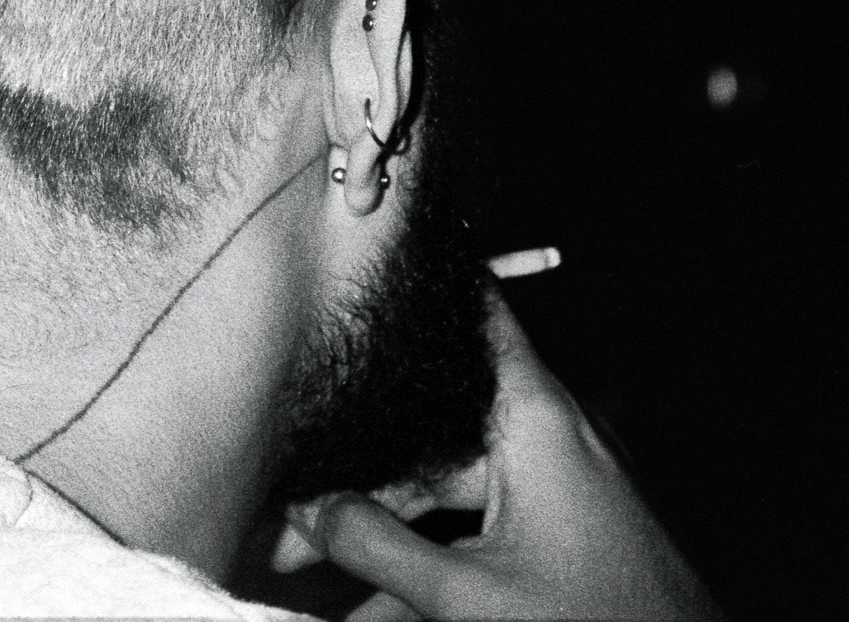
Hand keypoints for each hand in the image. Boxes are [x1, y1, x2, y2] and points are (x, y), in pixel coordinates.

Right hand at [280, 295, 722, 619]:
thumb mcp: (468, 596)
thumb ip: (378, 546)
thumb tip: (308, 507)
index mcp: (537, 420)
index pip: (477, 312)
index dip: (424, 285)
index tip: (366, 261)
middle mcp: (550, 437)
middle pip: (433, 427)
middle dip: (358, 474)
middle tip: (283, 518)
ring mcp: (560, 487)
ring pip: (448, 487)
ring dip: (384, 527)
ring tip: (299, 563)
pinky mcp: (565, 531)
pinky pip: (479, 525)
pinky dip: (429, 552)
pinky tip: (371, 606)